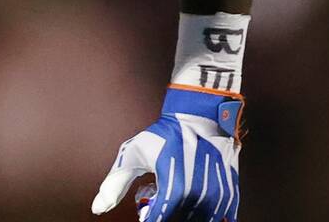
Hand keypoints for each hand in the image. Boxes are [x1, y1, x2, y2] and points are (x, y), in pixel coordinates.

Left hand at [92, 86, 242, 220]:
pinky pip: (217, 220)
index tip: (144, 206)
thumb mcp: (133, 154)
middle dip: (163, 212)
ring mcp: (217, 200)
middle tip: (155, 193)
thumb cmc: (164, 134)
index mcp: (174, 189)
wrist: (201, 117)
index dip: (147, 217)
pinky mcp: (230, 199)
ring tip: (172, 192)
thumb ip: (114, 184)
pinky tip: (189, 196)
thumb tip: (98, 209)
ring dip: (181, 213)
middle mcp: (198, 199)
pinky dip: (200, 214)